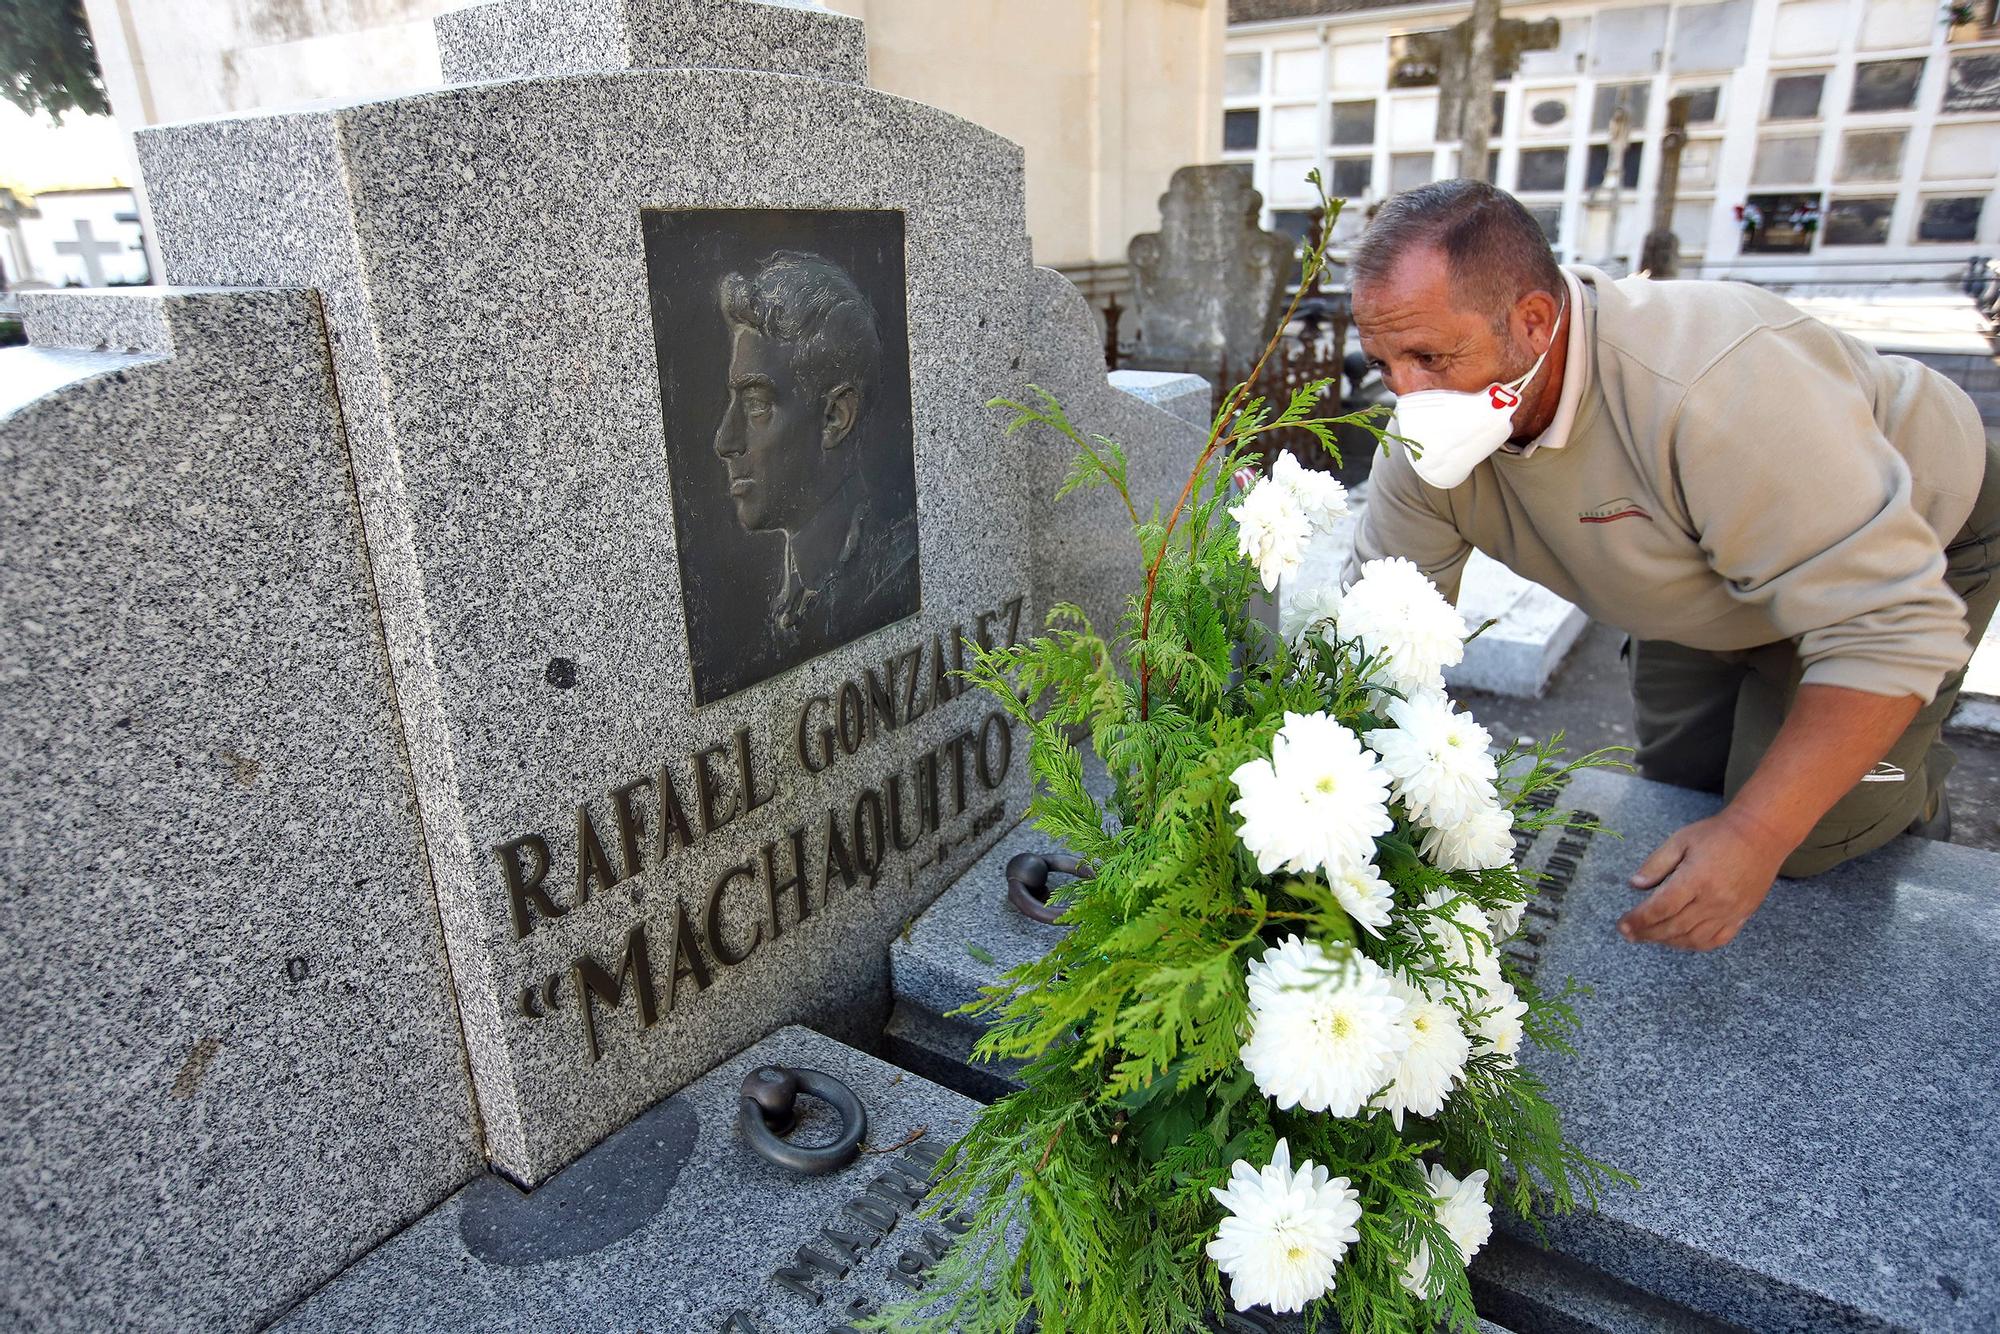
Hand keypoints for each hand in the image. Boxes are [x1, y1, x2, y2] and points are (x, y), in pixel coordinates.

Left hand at [1618, 808, 1789, 950]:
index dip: (1639, 920)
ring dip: (1668, 941)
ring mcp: (1730, 912)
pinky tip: (1680, 940)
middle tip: (1629, 934)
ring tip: (1650, 936)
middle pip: (1673, 927)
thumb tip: (1634, 885)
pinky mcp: (1741, 916)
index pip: (1661, 908)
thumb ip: (1656, 864)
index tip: (1622, 925)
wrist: (1761, 835)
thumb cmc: (1717, 835)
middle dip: (1647, 933)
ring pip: (1693, 939)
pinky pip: (1716, 941)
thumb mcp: (1680, 840)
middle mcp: (1713, 900)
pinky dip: (1695, 944)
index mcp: (1695, 879)